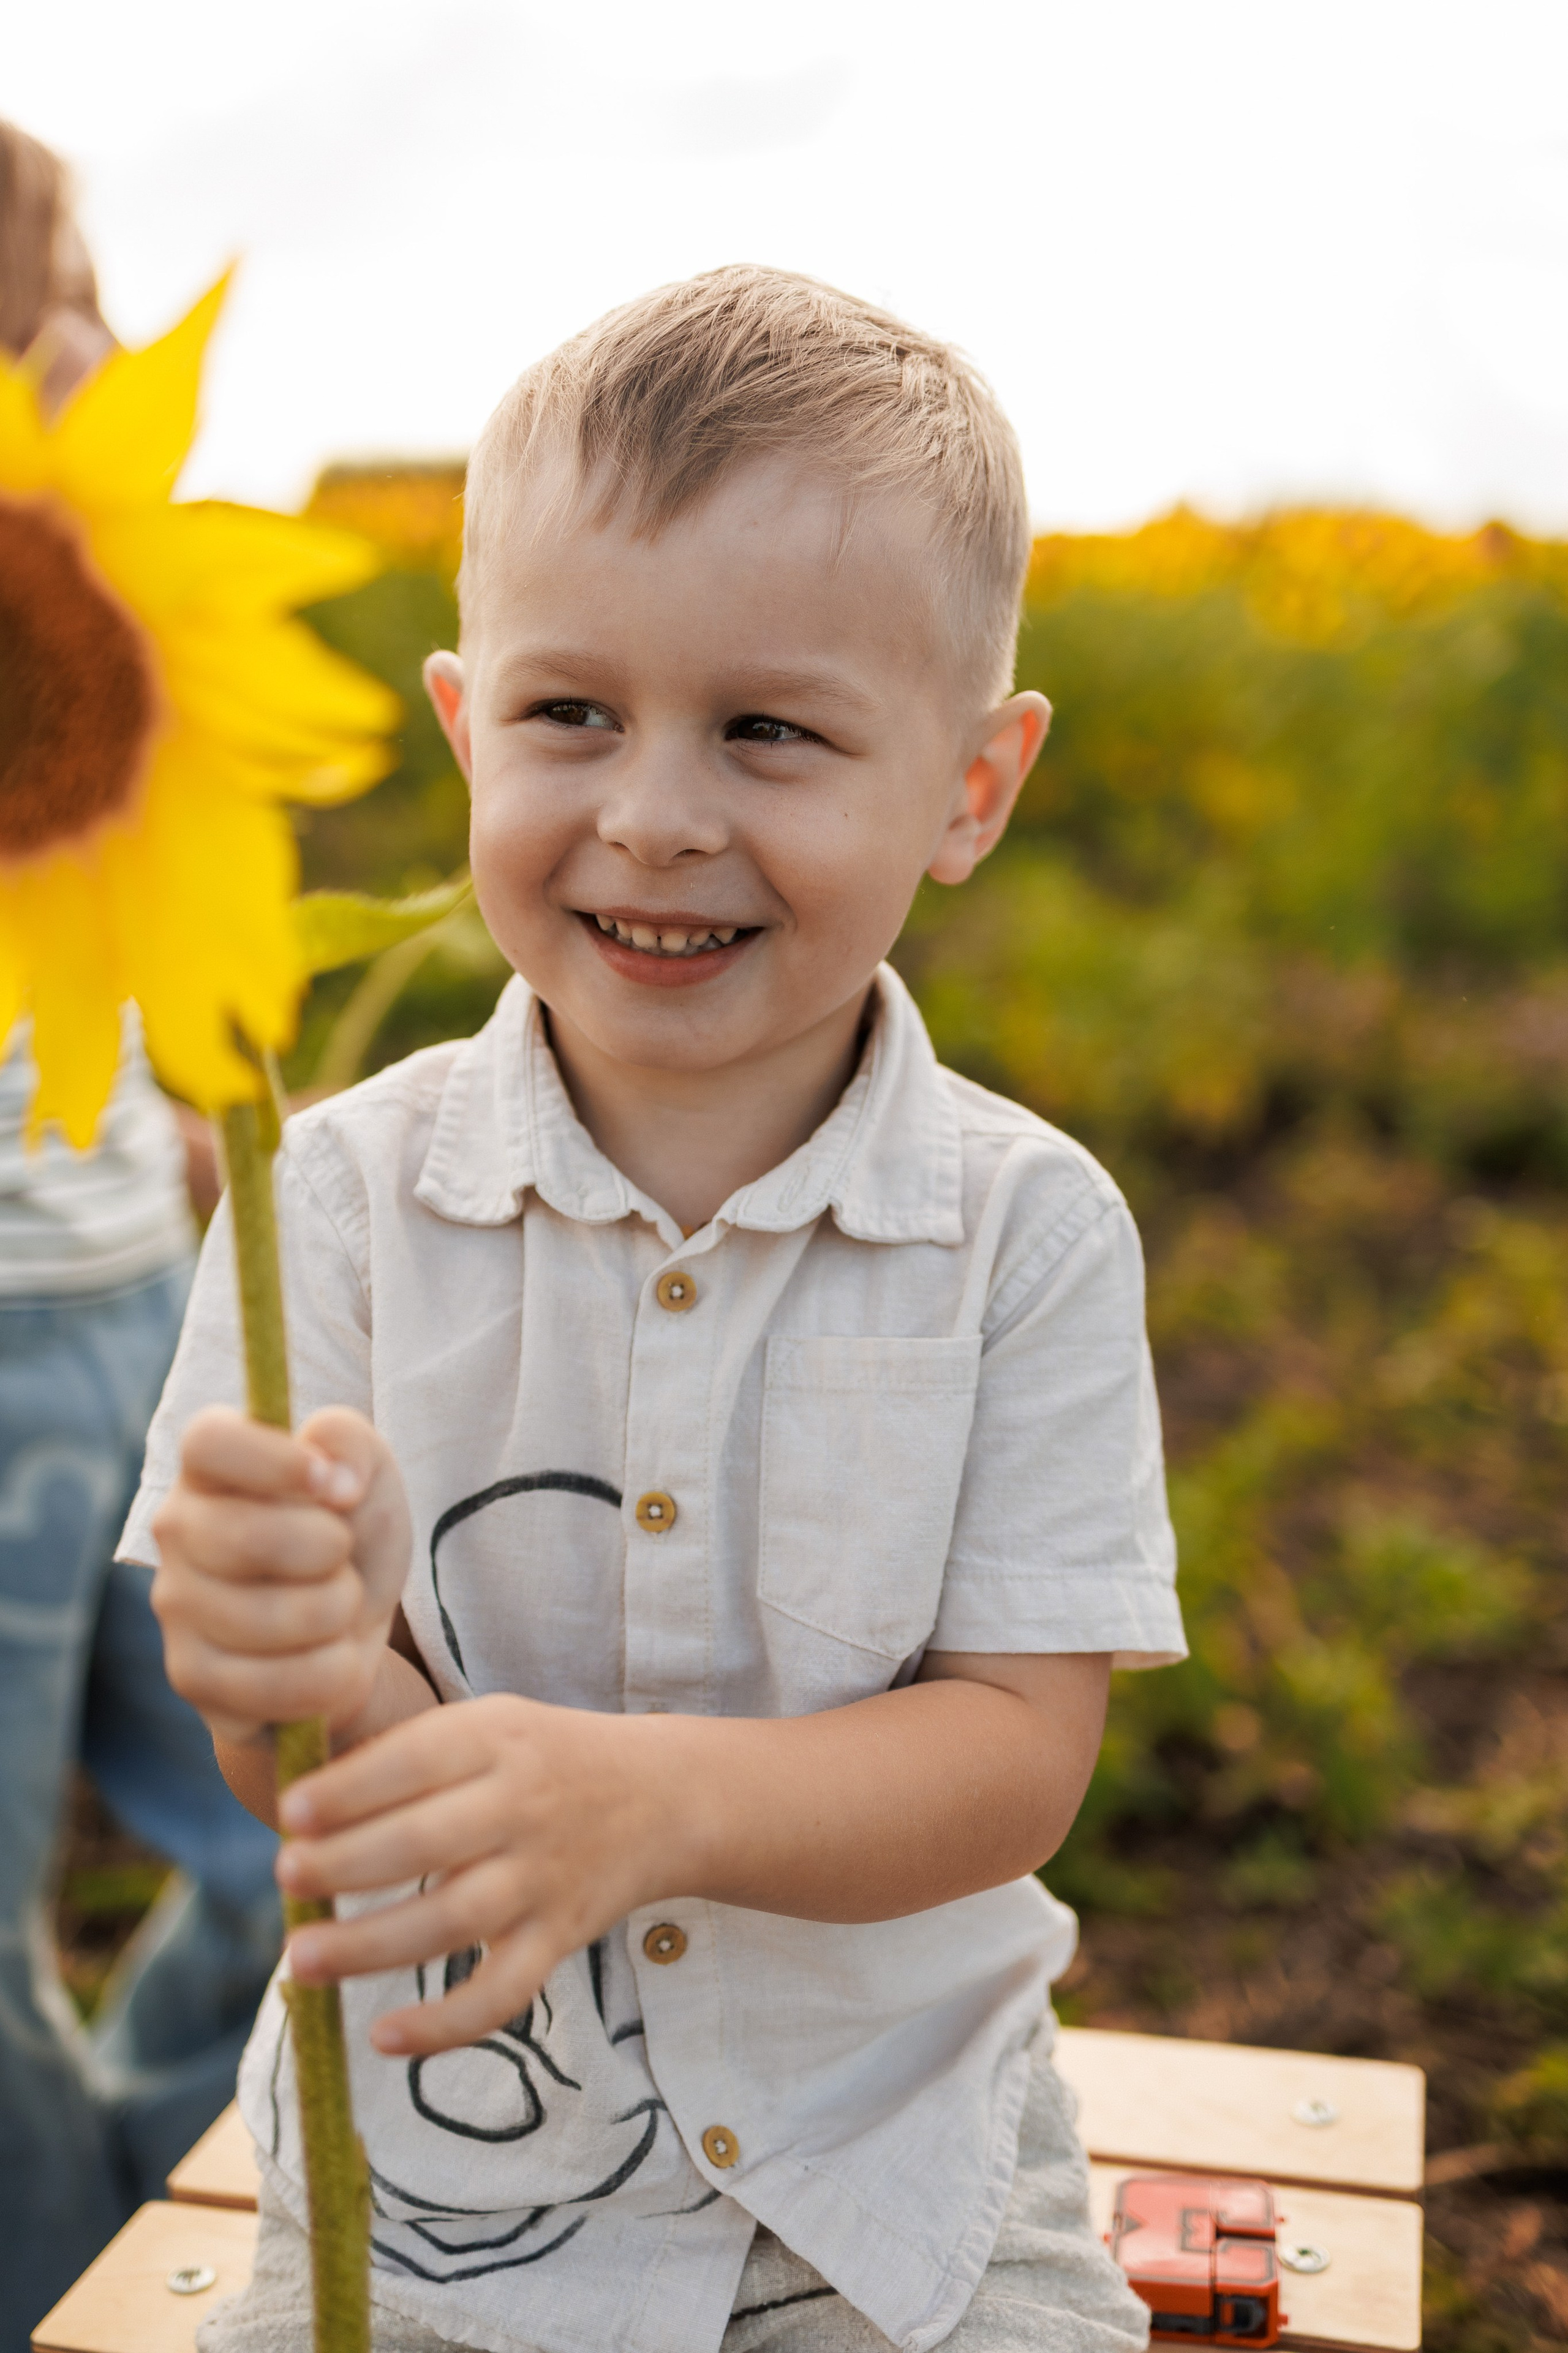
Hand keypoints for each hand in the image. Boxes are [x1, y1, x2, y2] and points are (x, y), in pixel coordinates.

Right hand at [151, 1405, 412, 1744]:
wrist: (352, 1626)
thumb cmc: (352, 1533)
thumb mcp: (369, 1472)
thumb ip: (350, 1443)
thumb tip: (336, 1481)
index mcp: (210, 1465)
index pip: (209, 1442)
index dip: (275, 1460)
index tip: (332, 1485)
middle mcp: (175, 1529)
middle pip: (250, 1537)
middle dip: (330, 1551)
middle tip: (342, 1554)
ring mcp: (175, 1607)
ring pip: (271, 1619)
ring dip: (337, 1613)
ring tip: (336, 1605)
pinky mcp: (191, 1677)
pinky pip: (277, 1685)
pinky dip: (330, 1674)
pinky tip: (325, 1657)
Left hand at [275, 1694, 694, 2055]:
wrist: (664, 1796)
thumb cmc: (544, 1756)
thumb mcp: (490, 1723)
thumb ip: (410, 1753)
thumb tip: (302, 1807)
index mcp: (498, 1739)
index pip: (415, 1761)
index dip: (349, 1790)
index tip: (289, 1814)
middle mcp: (522, 1806)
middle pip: (426, 1842)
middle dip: (346, 1865)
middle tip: (285, 1879)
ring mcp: (543, 1878)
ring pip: (453, 1921)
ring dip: (372, 1946)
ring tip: (300, 1960)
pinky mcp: (558, 1939)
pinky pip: (503, 1993)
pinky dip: (445, 2025)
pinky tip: (384, 2038)